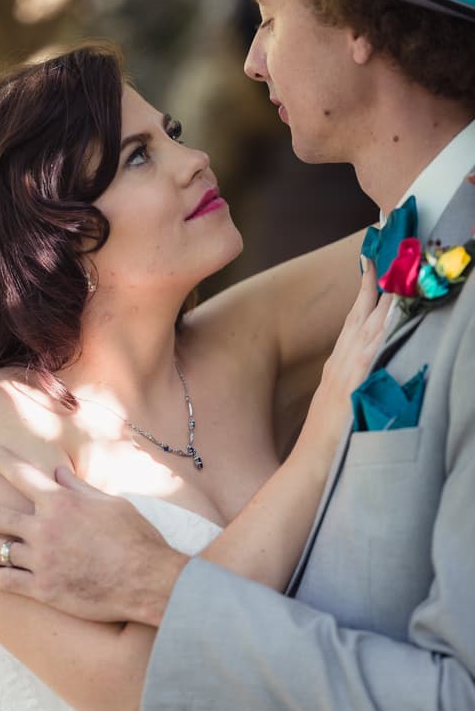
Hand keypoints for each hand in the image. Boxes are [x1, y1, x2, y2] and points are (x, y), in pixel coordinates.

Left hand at [0, 445, 187, 624]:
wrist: (146, 579)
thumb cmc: (135, 537)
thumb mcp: (110, 503)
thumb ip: (79, 487)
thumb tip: (58, 473)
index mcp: (61, 502)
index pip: (21, 474)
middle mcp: (44, 528)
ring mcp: (41, 560)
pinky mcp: (43, 589)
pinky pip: (7, 581)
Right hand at [299, 259, 392, 467]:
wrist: (310, 464)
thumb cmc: (327, 440)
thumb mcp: (339, 401)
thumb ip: (354, 381)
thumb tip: (369, 369)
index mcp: (340, 362)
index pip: (355, 315)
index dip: (366, 287)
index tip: (375, 260)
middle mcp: (343, 359)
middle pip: (363, 309)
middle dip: (378, 277)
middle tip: (391, 246)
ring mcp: (349, 368)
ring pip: (372, 321)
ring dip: (386, 292)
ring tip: (401, 264)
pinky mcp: (356, 381)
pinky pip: (374, 346)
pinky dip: (384, 325)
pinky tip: (397, 308)